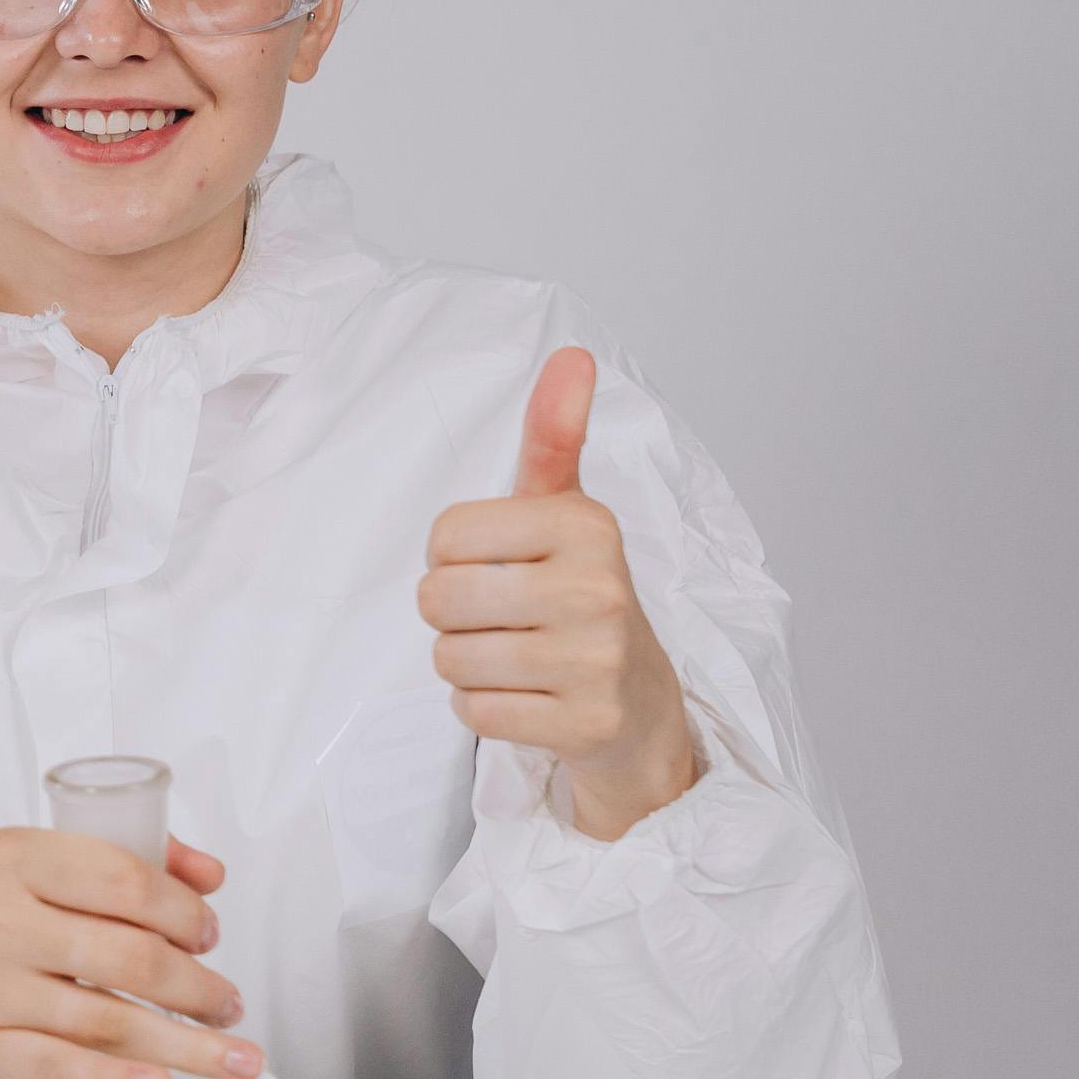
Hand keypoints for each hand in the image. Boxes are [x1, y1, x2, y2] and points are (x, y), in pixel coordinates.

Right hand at [0, 826, 255, 1078]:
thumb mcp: (12, 860)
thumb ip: (107, 859)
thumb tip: (209, 877)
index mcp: (11, 856)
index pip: (124, 878)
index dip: (185, 911)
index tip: (211, 935)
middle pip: (129, 956)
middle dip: (200, 988)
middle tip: (231, 1005)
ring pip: (108, 1019)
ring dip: (186, 1045)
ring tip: (234, 1057)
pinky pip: (61, 1068)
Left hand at [420, 345, 703, 841]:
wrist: (641, 706)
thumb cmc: (584, 596)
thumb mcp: (569, 511)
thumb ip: (555, 436)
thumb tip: (572, 355)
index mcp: (587, 524)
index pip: (445, 535)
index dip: (451, 557)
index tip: (496, 566)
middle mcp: (598, 587)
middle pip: (437, 599)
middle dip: (451, 614)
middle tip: (500, 618)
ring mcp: (594, 660)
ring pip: (450, 658)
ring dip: (465, 664)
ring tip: (516, 657)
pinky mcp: (584, 724)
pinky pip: (473, 712)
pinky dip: (484, 709)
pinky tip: (527, 698)